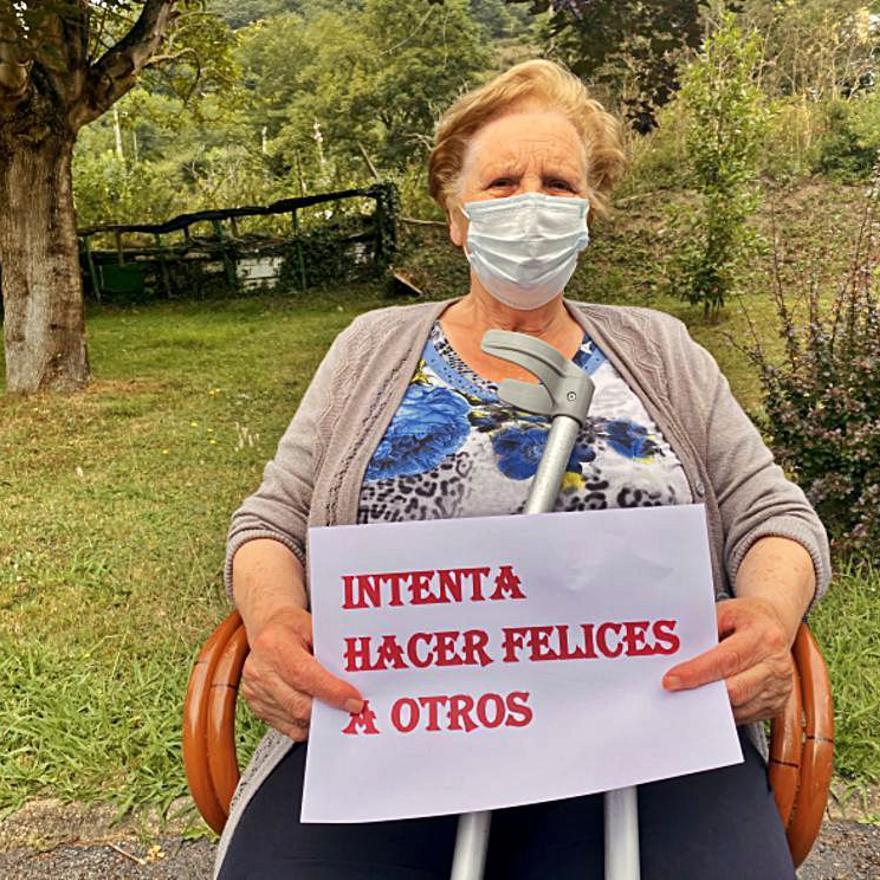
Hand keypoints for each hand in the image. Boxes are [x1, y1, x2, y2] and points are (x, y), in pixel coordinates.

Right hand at [240, 606, 363, 740]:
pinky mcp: (256, 706)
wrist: (269, 630)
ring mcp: (256, 690)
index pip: (304, 675)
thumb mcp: (314, 626)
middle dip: (329, 709)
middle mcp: (260, 669)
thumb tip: (353, 676)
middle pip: (298, 704)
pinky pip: (288, 727)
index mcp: (274, 645)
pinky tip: (316, 711)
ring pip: (295, 719)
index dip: (331, 691)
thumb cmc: (292, 626)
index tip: (354, 701)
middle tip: (351, 709)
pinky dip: (306, 724)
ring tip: (334, 706)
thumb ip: (330, 650)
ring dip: (319, 718)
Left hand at [661, 596, 793, 724]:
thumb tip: (679, 654)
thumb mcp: (725, 612)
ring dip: (710, 704)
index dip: (697, 672)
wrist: (775, 625)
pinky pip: (745, 715)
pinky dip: (724, 710)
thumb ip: (704, 631)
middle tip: (674, 691)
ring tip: (689, 694)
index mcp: (763, 636)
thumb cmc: (747, 618)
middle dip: (700, 691)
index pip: (726, 660)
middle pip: (734, 689)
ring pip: (739, 706)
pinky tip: (710, 698)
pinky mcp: (778, 704)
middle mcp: (775, 664)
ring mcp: (780, 687)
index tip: (671, 679)